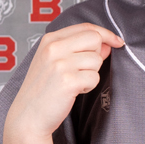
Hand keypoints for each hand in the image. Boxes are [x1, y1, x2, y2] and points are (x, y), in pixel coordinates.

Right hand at [7, 23, 123, 140]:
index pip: (86, 27)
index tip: (117, 41)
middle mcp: (54, 48)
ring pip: (97, 60)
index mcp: (50, 39)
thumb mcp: (54, 62)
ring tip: (74, 83)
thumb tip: (107, 44)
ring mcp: (60, 64)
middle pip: (95, 39)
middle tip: (82, 71)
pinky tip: (74, 91)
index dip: (105, 34)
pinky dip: (88, 86)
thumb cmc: (43, 90)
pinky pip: (94, 77)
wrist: (28, 116)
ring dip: (91, 74)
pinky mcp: (68, 81)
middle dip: (96, 56)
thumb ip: (79, 49)